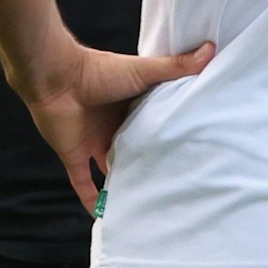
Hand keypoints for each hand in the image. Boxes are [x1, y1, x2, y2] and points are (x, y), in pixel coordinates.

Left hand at [27, 42, 213, 213]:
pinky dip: (92, 201)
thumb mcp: (144, 70)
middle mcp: (113, 125)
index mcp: (130, 105)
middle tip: (173, 181)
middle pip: (133, 149)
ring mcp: (93, 142)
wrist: (57, 78)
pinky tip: (104, 218)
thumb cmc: (99, 70)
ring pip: (111, 169)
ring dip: (123, 184)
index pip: (152, 123)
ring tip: (146, 203)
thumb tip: (211, 50)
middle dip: (148, 163)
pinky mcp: (75, 156)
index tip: (189, 148)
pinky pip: (84, 184)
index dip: (167, 135)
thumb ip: (175, 66)